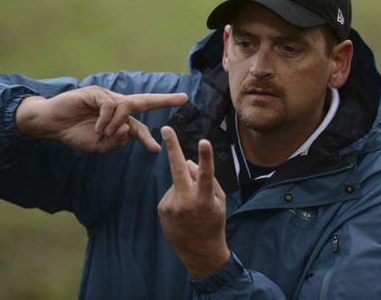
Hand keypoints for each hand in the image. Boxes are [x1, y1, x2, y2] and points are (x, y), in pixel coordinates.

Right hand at [15, 86, 187, 152]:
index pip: (140, 127)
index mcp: (120, 121)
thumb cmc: (75, 134)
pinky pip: (111, 105)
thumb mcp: (99, 145)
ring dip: (118, 124)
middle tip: (183, 98)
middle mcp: (118, 106)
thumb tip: (129, 132)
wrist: (51, 124)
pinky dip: (107, 119)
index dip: (148, 139)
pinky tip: (98, 128)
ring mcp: (107, 98)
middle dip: (165, 99)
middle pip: (145, 101)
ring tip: (104, 134)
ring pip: (126, 107)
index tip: (157, 150)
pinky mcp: (96, 93)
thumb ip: (116, 141)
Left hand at [158, 126, 229, 278]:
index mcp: (204, 200)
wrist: (199, 253)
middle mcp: (186, 201)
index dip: (205, 157)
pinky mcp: (162, 208)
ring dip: (185, 187)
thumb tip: (189, 162)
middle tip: (165, 128)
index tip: (204, 141)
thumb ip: (207, 180)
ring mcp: (171, 205)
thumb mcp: (219, 202)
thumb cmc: (214, 223)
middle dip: (172, 147)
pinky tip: (184, 212)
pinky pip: (172, 193)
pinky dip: (178, 196)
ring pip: (178, 183)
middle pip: (177, 170)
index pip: (206, 174)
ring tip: (192, 208)